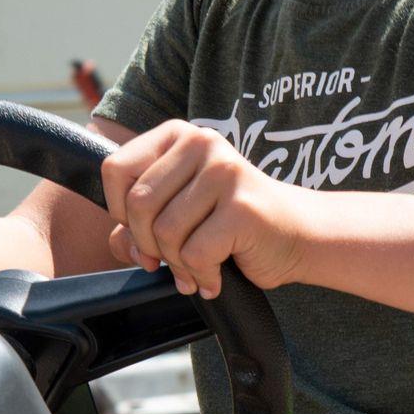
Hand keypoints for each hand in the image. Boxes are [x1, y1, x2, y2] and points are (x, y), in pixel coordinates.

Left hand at [100, 121, 305, 297]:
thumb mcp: (178, 214)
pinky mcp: (242, 208)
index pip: (115, 169)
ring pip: (165, 232)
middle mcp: (202, 143)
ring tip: (197, 270)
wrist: (298, 235)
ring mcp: (225, 172)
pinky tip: (215, 277)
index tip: (143, 232)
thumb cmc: (231, 224)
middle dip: (148, 245)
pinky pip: (195, 253)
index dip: (118, 211)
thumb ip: (137, 225)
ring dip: (177, 264)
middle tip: (167, 262)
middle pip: (138, 204)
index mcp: (178, 136)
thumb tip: (122, 242)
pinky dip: (201, 275)